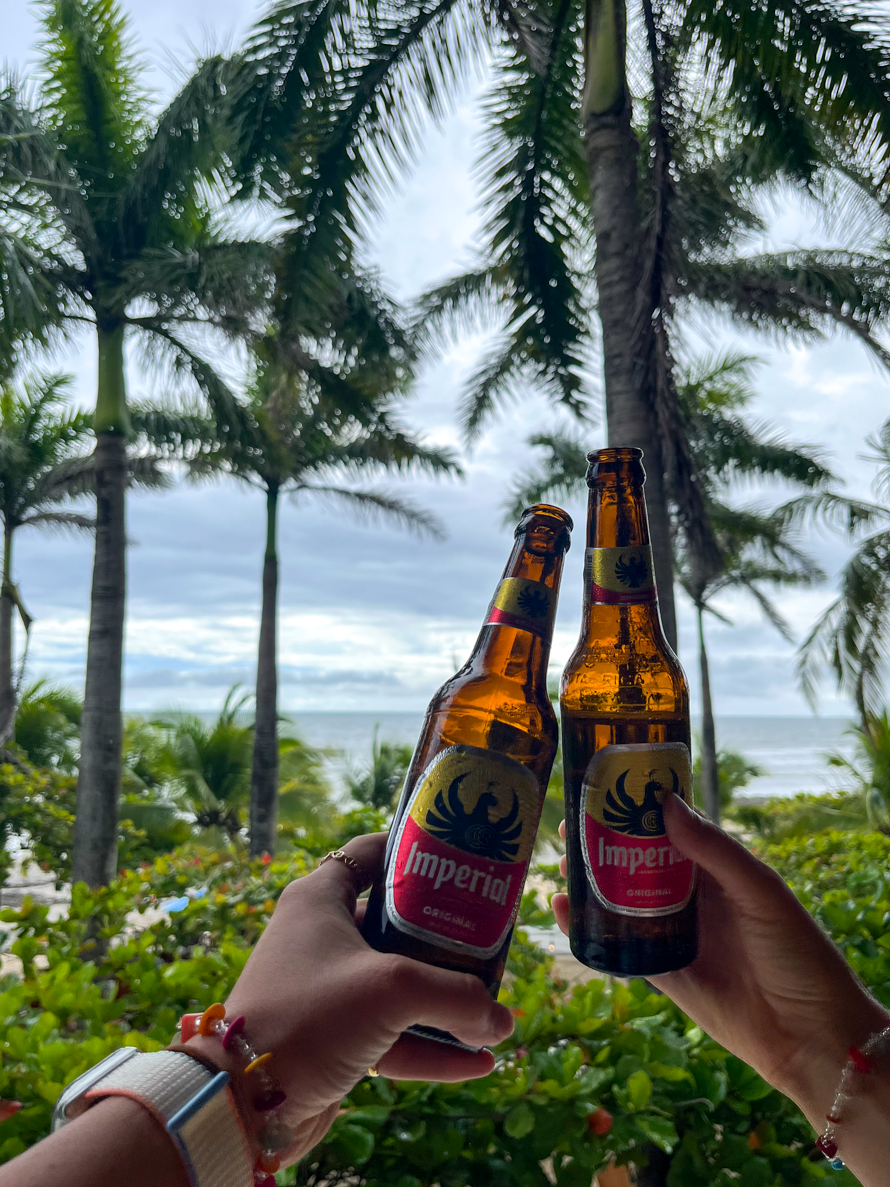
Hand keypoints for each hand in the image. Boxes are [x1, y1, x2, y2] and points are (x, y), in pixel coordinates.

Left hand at [185, 833, 512, 1161]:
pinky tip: (478, 1061)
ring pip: (397, 986)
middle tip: (488, 939)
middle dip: (444, 937)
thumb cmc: (309, 1015)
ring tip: (492, 1011)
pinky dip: (432, 1048)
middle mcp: (321, 939)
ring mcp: (327, 991)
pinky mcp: (332, 1040)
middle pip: (394, 925)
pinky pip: (393, 1036)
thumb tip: (501, 1019)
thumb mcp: (391, 988)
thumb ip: (456, 996)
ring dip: (444, 1002)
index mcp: (319, 900)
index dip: (412, 851)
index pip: (369, 854)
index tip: (458, 858)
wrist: (244, 1102)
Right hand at [551, 795, 887, 1127]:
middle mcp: (695, 899)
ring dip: (592, 885)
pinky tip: (564, 914)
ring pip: (625, 902)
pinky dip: (591, 930)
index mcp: (720, 870)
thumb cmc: (798, 954)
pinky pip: (621, 947)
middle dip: (604, 846)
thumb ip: (714, 850)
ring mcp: (677, 936)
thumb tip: (665, 804)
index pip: (673, 829)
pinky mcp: (664, 974)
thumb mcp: (760, 893)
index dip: (639, 810)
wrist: (810, 1037)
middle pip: (640, 863)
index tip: (604, 791)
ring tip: (561, 868)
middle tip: (569, 830)